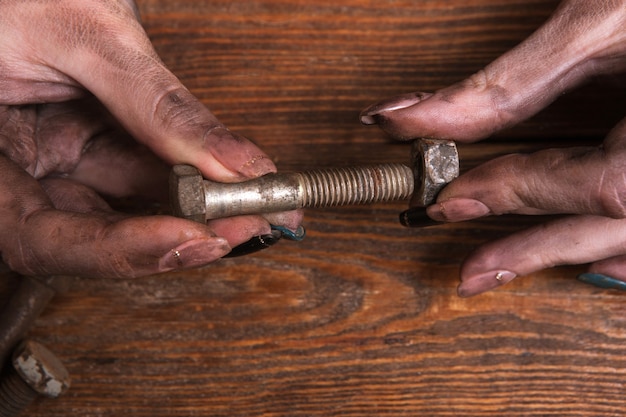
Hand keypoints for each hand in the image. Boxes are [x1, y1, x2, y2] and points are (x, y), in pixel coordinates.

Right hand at [0, 0, 300, 277]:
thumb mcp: (82, 31)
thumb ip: (154, 102)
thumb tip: (235, 162)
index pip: (42, 236)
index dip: (121, 249)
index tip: (194, 235)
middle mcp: (17, 170)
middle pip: (92, 235)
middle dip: (176, 237)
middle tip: (247, 226)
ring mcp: (52, 157)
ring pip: (126, 205)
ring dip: (192, 210)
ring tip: (251, 202)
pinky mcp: (84, 141)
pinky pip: (137, 170)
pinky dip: (185, 176)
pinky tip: (226, 178)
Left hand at [360, 0, 625, 295]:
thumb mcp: (601, 19)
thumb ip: (513, 82)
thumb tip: (415, 119)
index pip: (600, 181)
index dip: (519, 192)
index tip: (452, 198)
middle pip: (622, 221)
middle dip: (539, 248)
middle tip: (472, 273)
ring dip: (580, 252)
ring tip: (512, 270)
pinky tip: (605, 263)